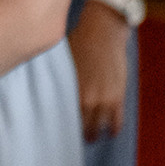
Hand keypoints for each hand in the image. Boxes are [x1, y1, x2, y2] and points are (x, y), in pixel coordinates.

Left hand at [69, 2, 131, 140]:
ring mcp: (104, 99)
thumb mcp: (63, 63)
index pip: (64, 118)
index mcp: (69, 90)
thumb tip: (46, 94)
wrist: (102, 31)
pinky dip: (113, 129)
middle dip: (80, 133)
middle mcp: (86, 98)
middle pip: (82, 128)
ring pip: (99, 128)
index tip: (60, 132)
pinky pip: (116, 122)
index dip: (62, 127)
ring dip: (96, 133)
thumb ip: (59, 81)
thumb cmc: (78, 42)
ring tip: (93, 135)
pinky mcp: (118, 97)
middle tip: (78, 135)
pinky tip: (110, 131)